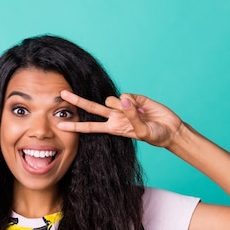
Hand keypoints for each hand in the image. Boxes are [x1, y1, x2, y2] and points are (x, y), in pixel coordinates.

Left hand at [57, 90, 183, 147]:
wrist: (169, 129)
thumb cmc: (155, 135)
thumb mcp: (142, 132)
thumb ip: (132, 117)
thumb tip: (124, 99)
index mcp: (113, 128)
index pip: (90, 127)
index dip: (75, 127)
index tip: (60, 126)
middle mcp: (114, 116)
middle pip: (91, 108)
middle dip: (77, 100)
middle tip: (61, 93)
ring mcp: (123, 106)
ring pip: (112, 100)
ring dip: (122, 107)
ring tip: (138, 115)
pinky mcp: (133, 97)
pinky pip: (127, 96)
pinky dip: (135, 102)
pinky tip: (144, 108)